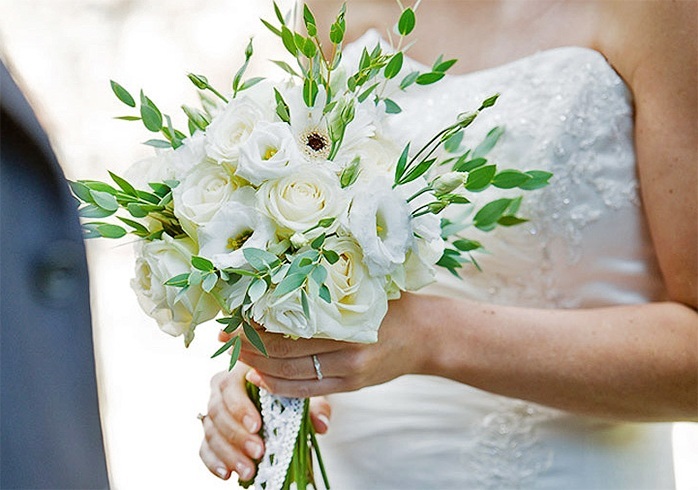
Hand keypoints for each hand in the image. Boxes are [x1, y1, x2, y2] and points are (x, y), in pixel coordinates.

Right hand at [199, 363, 331, 480]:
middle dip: (237, 435)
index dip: (240, 407)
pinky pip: (205, 446)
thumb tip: (322, 424)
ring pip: (211, 430)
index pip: (231, 385)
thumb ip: (314, 406)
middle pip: (218, 410)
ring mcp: (214, 409)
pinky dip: (213, 462)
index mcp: (241, 370)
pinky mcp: (211, 431)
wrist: (283, 394)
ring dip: (228, 453)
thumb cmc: (290, 389)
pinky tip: (227, 474)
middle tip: (258, 453)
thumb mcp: (304, 392)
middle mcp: (222, 387)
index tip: (257, 426)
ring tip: (249, 470)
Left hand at [240, 292, 430, 397]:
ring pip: (290, 377)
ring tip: (237, 357)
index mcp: (347, 323)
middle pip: (283, 356)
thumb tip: (275, 284)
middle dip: (248, 349)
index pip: (287, 331)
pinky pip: (306, 391)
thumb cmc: (392, 303)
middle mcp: (347, 354)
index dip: (253, 330)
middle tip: (223, 338)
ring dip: (258, 368)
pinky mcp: (351, 387)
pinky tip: (261, 377)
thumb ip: (324, 290)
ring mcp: (349, 374)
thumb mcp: (361, 288)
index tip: (230, 321)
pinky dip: (278, 386)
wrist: (427, 335)